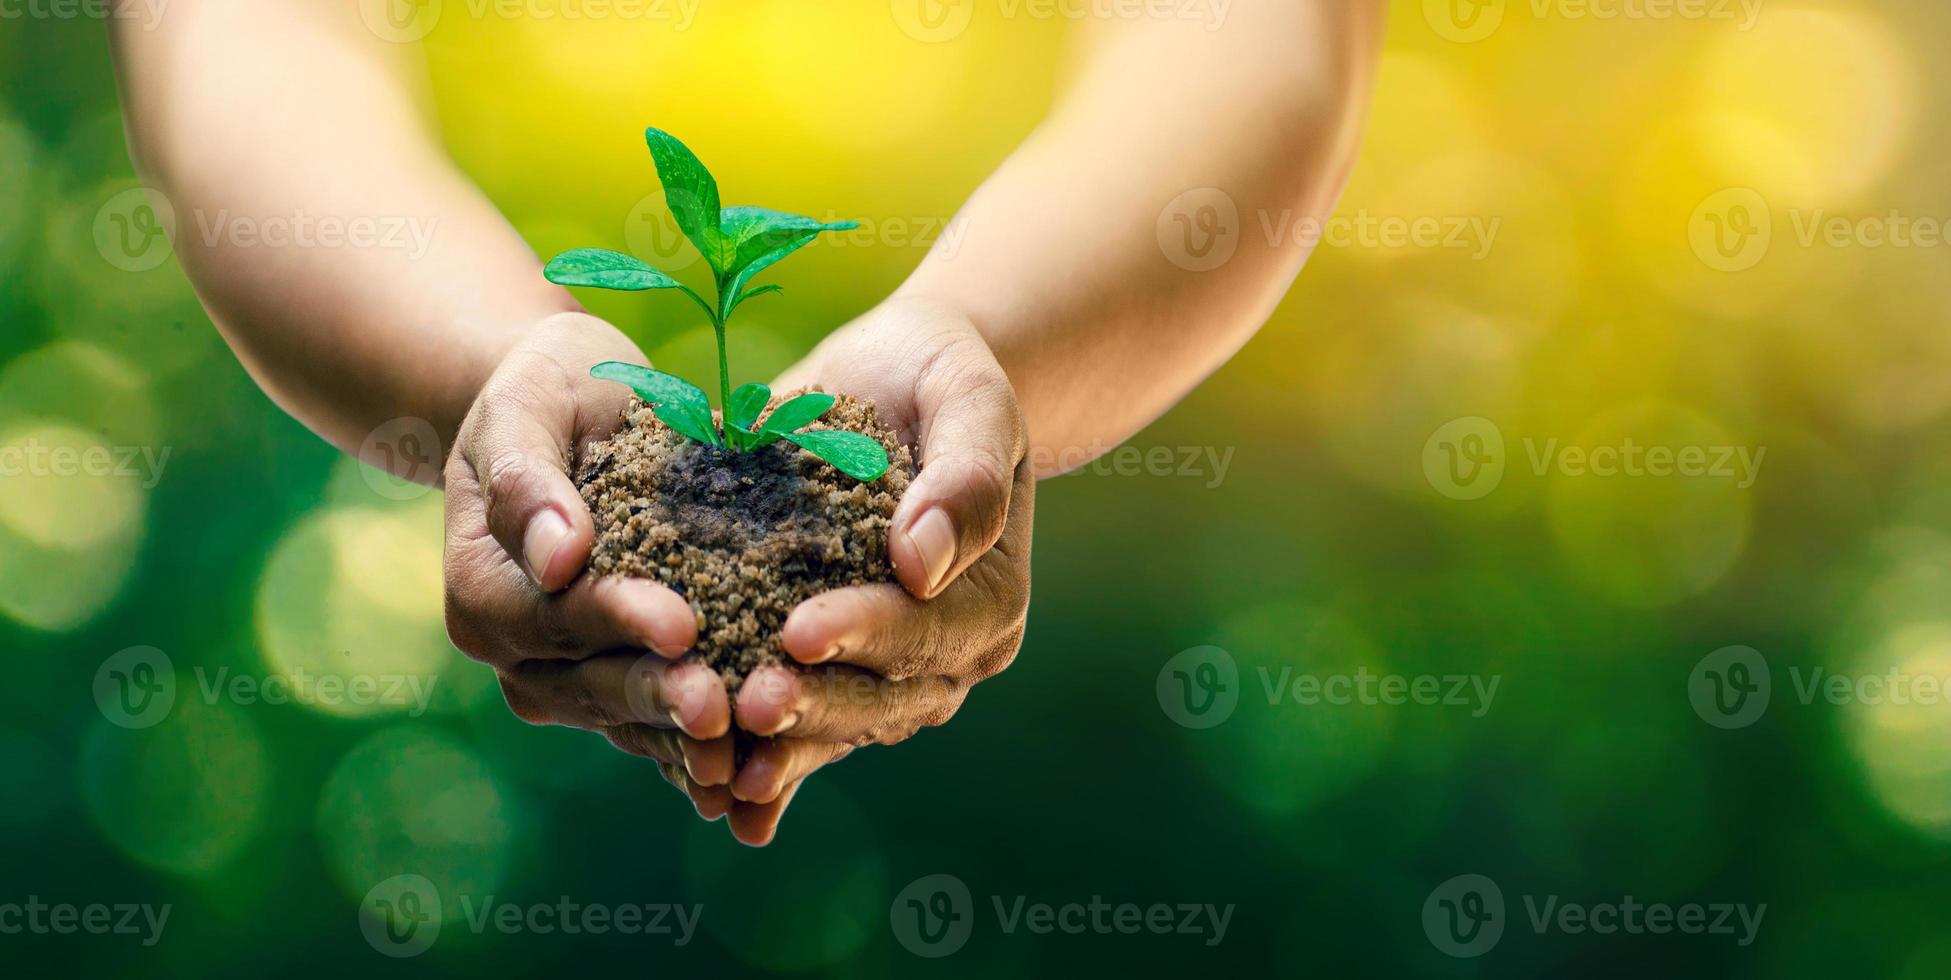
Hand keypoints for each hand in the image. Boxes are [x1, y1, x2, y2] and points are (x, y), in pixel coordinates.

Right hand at [441, 313, 738, 811]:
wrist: (574, 409)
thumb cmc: (543, 392)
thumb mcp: (525, 408)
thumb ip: (528, 481)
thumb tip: (555, 557)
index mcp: (484, 590)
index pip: (556, 613)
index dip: (618, 620)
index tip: (681, 624)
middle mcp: (519, 651)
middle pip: (595, 682)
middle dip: (661, 695)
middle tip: (722, 708)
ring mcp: (570, 678)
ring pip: (633, 718)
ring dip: (688, 740)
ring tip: (749, 753)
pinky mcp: (623, 681)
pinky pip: (663, 723)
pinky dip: (706, 745)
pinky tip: (761, 768)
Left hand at [707, 297, 1034, 839]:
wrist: (897, 379)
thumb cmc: (942, 377)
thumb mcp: (970, 400)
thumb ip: (964, 479)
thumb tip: (921, 566)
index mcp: (988, 599)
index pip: (927, 628)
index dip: (866, 634)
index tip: (799, 632)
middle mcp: (946, 653)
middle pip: (881, 696)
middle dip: (814, 706)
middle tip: (748, 707)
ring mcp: (888, 672)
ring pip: (836, 724)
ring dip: (782, 749)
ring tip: (717, 767)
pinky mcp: (831, 668)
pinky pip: (800, 722)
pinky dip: (760, 756)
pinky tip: (707, 791)